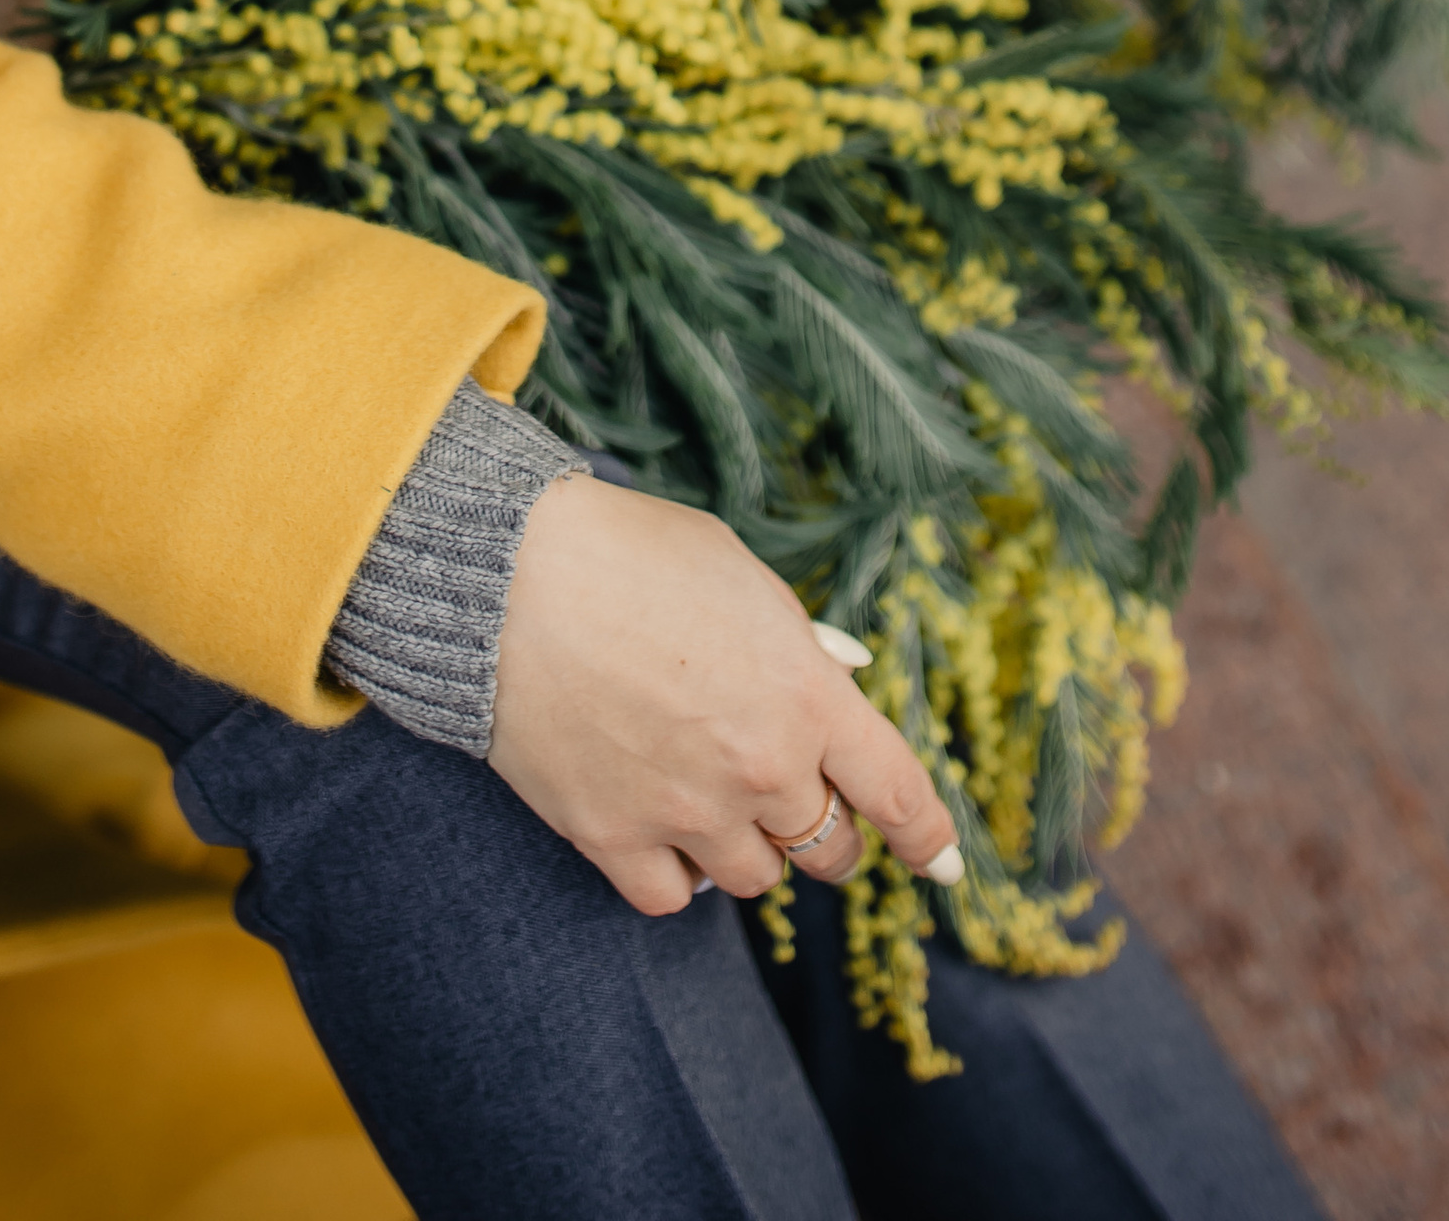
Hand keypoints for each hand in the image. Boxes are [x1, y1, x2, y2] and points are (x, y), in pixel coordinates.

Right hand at [489, 474, 960, 915]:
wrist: (506, 575)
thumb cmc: (627, 552)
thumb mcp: (738, 571)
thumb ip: (797, 639)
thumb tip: (840, 680)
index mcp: (807, 695)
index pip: (899, 793)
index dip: (928, 838)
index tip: (942, 866)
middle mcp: (762, 768)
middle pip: (831, 848)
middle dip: (824, 827)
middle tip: (786, 790)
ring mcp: (689, 812)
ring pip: (757, 879)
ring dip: (746, 844)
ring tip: (704, 787)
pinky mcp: (616, 839)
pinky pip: (675, 896)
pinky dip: (675, 870)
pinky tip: (656, 820)